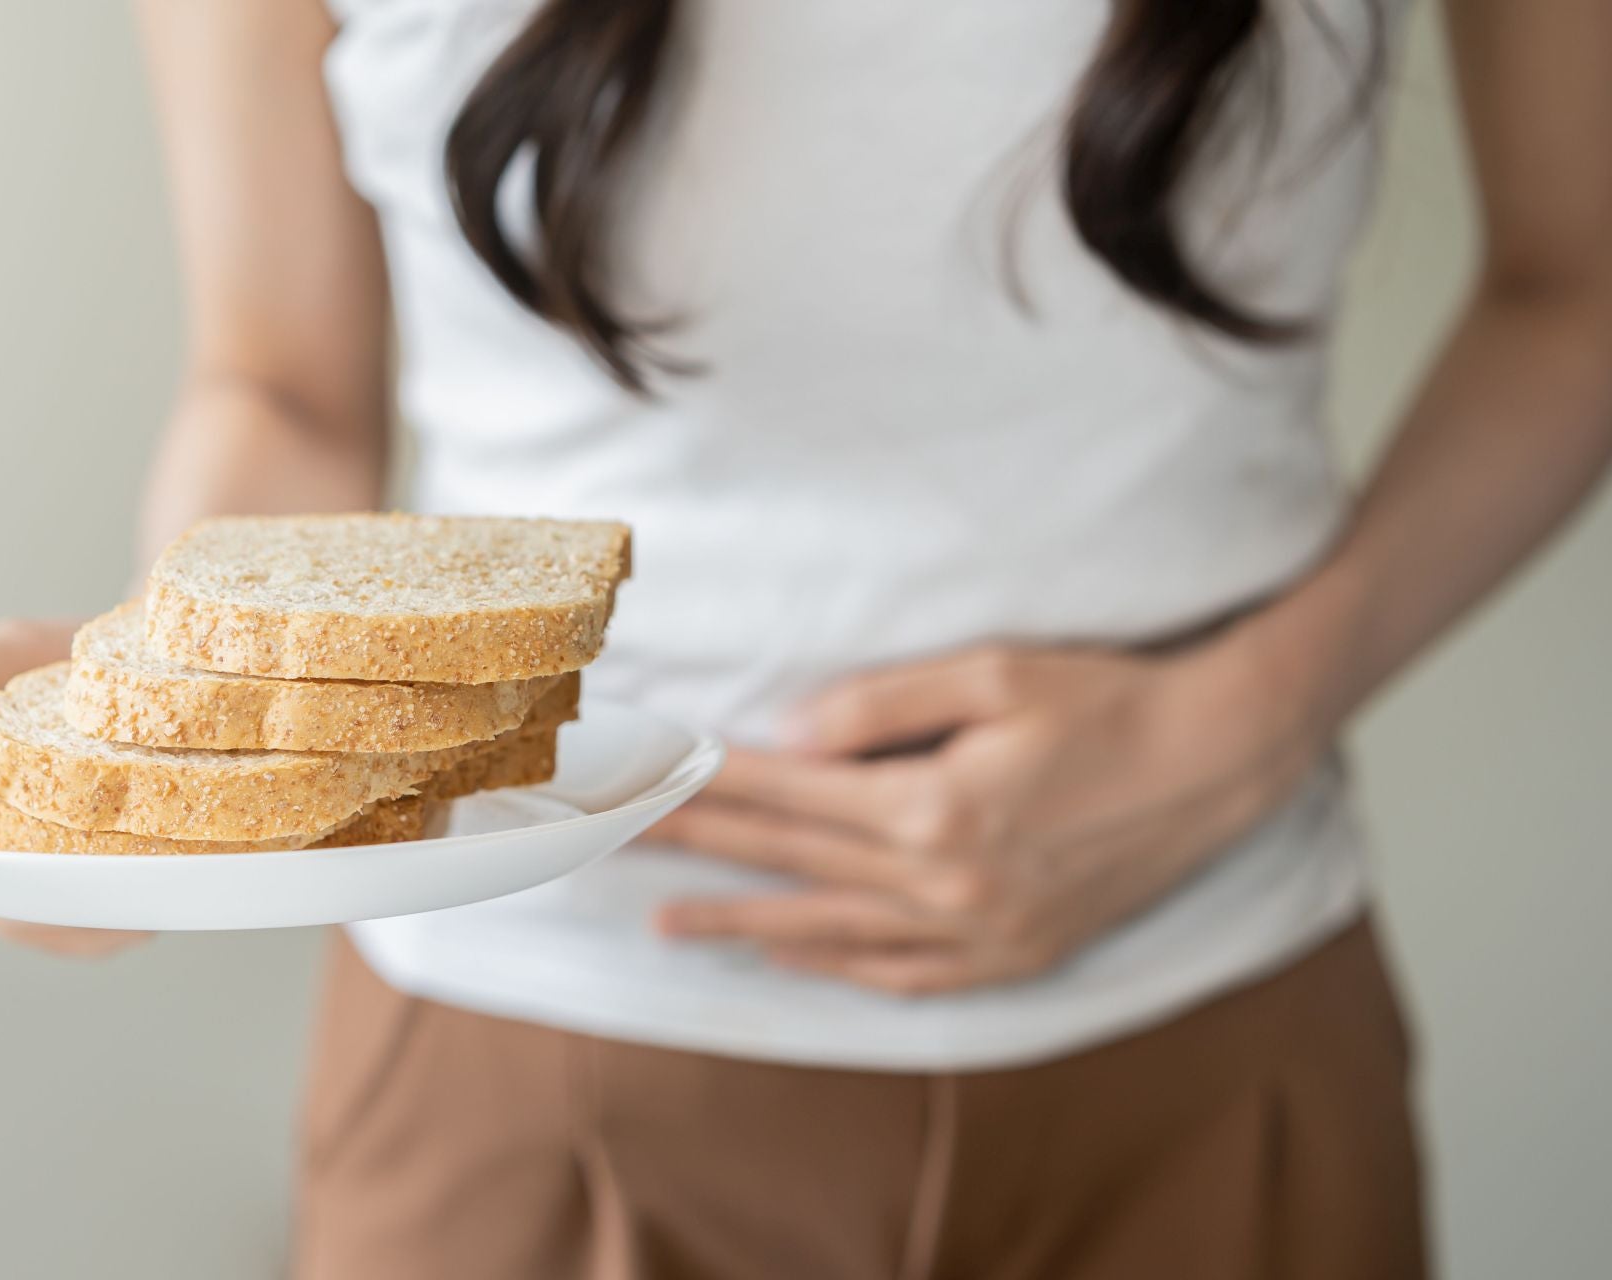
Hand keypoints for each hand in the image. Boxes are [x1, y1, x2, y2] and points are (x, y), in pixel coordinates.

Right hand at [0, 618, 151, 959]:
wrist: (190, 664)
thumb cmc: (84, 667)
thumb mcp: (13, 654)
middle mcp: (7, 853)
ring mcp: (79, 882)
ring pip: (48, 926)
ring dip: (54, 913)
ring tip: (72, 873)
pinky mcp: (152, 892)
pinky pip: (121, 924)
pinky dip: (119, 910)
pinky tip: (129, 880)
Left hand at [650, 639, 1322, 995]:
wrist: (1225, 756)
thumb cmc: (1110, 699)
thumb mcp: (994, 672)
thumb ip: (882, 703)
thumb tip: (790, 735)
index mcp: (934, 807)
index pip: (782, 796)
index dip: (698, 785)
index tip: (633, 776)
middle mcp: (947, 884)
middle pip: (788, 862)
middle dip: (692, 848)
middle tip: (613, 842)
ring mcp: (981, 932)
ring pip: (831, 930)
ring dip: (744, 923)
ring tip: (668, 922)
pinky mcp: (1015, 955)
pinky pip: (902, 975)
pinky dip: (836, 965)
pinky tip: (790, 954)